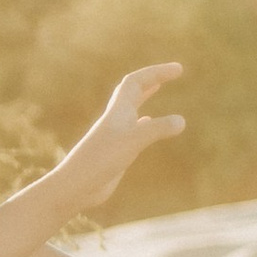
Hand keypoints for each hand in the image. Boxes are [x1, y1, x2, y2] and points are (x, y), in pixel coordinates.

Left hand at [53, 63, 186, 209]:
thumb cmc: (99, 161)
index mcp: (117, 112)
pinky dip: (143, 122)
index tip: (179, 69)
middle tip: (173, 72)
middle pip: (133, 90)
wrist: (74, 187)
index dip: (157, 72)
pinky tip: (147, 123)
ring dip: (145, 95)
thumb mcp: (132, 142)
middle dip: (153, 77)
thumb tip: (181, 121)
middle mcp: (116, 120)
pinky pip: (132, 130)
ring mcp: (115, 135)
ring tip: (157, 86)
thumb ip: (156, 130)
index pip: (137, 82)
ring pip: (131, 108)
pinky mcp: (116, 151)